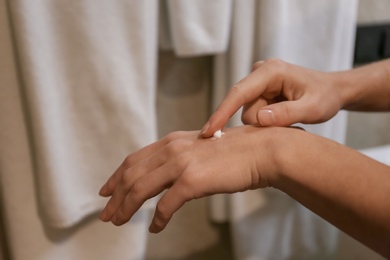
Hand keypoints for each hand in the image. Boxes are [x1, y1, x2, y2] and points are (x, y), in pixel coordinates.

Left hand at [99, 125, 282, 232]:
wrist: (261, 150)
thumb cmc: (235, 153)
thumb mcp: (200, 149)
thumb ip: (180, 158)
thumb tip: (165, 175)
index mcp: (172, 141)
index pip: (134, 160)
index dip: (116, 176)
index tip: (106, 190)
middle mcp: (172, 149)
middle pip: (131, 175)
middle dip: (115, 196)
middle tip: (107, 214)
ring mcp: (181, 164)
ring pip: (141, 189)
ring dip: (127, 208)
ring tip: (120, 222)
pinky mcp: (193, 180)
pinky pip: (166, 205)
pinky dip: (158, 219)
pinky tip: (156, 228)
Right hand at [201, 59, 343, 137]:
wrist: (332, 91)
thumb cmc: (325, 97)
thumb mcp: (313, 108)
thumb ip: (287, 114)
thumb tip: (258, 120)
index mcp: (270, 72)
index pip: (238, 93)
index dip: (222, 113)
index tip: (208, 131)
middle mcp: (260, 73)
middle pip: (243, 107)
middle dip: (260, 123)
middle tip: (288, 122)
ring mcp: (258, 82)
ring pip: (248, 114)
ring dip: (265, 123)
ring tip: (289, 117)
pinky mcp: (258, 92)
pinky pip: (253, 113)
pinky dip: (265, 121)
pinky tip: (282, 116)